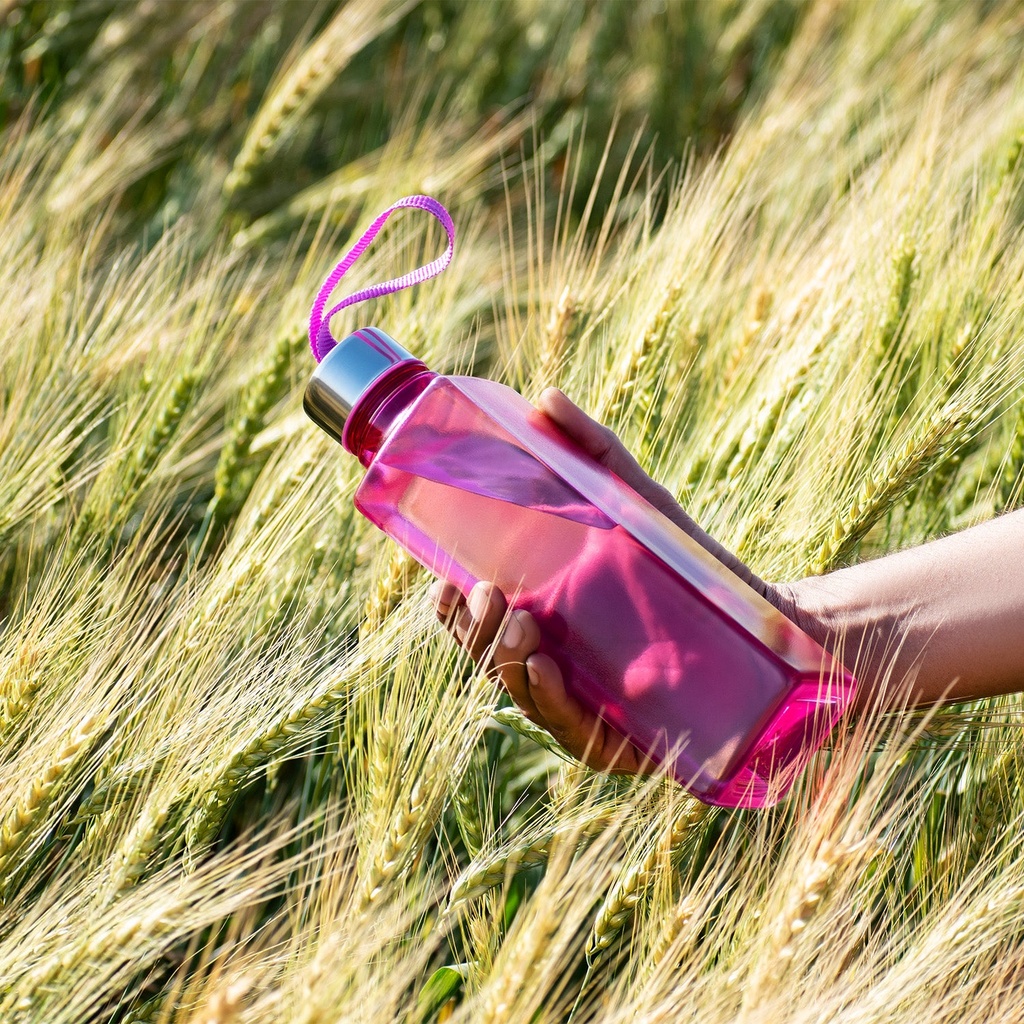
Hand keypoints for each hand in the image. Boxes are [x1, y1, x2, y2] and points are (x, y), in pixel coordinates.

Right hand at [428, 387, 782, 773]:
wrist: (767, 618)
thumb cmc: (691, 564)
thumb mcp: (638, 503)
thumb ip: (594, 451)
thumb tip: (546, 396)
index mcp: (547, 624)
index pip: (482, 629)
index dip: (454, 615)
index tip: (442, 585)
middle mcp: (558, 670)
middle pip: (493, 664)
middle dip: (477, 636)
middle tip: (486, 594)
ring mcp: (590, 709)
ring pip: (527, 697)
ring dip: (507, 663)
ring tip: (517, 620)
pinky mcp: (627, 741)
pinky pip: (577, 732)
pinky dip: (553, 702)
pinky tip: (542, 667)